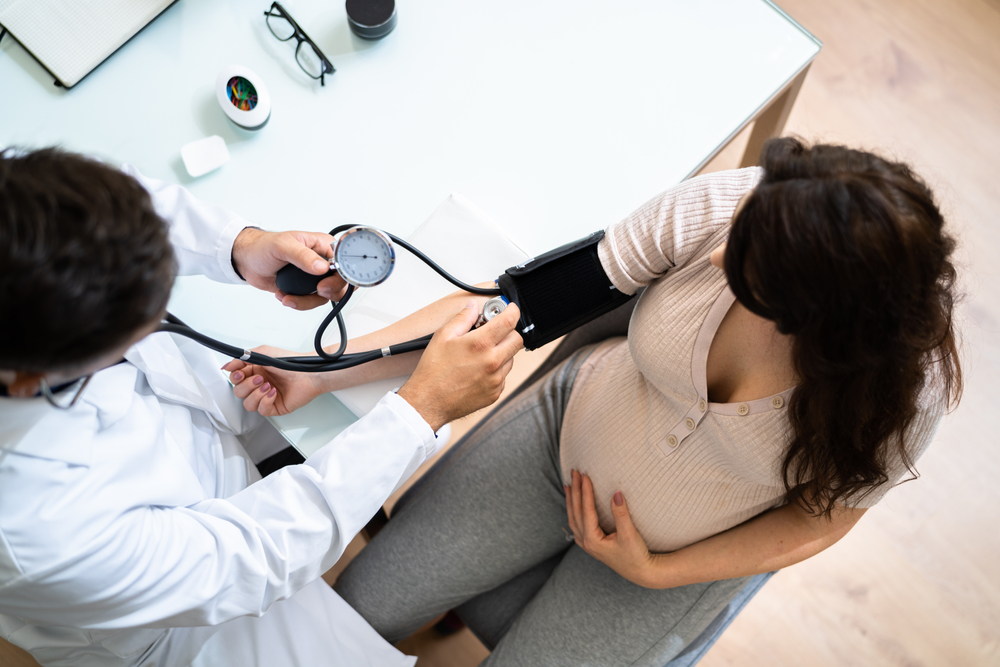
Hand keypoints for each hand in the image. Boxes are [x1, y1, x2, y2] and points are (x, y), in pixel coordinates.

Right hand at [222, 346, 327, 415]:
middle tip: (260, 378)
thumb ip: (242, 358)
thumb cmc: (290, 362)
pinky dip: (265, 402)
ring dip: (256, 394)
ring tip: (268, 385)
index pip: (235, 379)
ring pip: (247, 404)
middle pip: (239, 392)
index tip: (240, 373)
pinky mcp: (275, 407)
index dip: (235, 378)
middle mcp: (259, 385)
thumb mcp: (263, 353)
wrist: (308, 373)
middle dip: (247, 386)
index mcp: (255, 371)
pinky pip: (261, 411)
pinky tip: (273, 393)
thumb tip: (227, 366)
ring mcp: (266, 397)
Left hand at [231, 227, 348, 309]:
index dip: (340, 276)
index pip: (343, 263)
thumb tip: (321, 267)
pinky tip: (285, 296)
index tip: (325, 285)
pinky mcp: (305, 289)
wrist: (247, 261)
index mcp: (322, 246)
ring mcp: (314, 277)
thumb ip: (303, 256)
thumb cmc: (263, 246)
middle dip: (327, 292)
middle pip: (339, 283)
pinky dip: (299, 303)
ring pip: (326, 296)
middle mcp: (322, 262)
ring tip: (289, 296)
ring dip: (307, 301)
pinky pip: (312, 302)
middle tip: (315, 291)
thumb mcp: (283, 246)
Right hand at [397, 300, 522, 431]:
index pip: (509, 321)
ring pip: (511, 358)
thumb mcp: (443, 336)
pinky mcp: (495, 393)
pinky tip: (478, 370)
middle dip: (509, 332)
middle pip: (517, 340)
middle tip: (494, 333)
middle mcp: (493, 362)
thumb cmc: (433, 371)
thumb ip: (462, 318)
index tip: (510, 309)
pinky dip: (496, 370)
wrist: (429, 401)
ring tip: (480, 355)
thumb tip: (473, 307)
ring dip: (502, 352)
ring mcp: (496, 380)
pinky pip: (503, 376)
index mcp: (481, 345)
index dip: (512, 311)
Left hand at [565, 470, 655, 586]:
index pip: (586, 510)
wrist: (641, 572)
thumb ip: (621, 514)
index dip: (585, 491)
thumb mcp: (629, 534)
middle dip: (575, 491)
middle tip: (574, 472)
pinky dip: (574, 510)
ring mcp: (587, 544)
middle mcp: (586, 542)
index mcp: (592, 540)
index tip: (585, 475)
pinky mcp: (591, 544)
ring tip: (569, 484)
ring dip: (571, 500)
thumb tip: (616, 493)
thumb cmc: (636, 555)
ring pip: (573, 518)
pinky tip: (575, 504)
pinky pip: (577, 523)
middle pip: (575, 512)